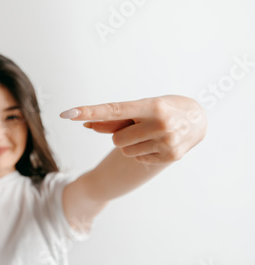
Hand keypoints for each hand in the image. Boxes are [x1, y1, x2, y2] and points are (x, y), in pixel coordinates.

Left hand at [59, 95, 207, 163]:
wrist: (197, 120)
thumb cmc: (163, 109)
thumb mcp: (142, 107)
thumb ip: (115, 118)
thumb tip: (88, 125)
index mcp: (152, 106)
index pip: (113, 110)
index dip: (90, 112)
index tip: (68, 113)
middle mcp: (161, 124)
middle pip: (116, 139)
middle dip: (122, 134)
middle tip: (141, 126)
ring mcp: (168, 143)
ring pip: (125, 151)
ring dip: (132, 144)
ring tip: (151, 133)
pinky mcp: (171, 157)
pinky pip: (138, 158)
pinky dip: (143, 151)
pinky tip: (158, 143)